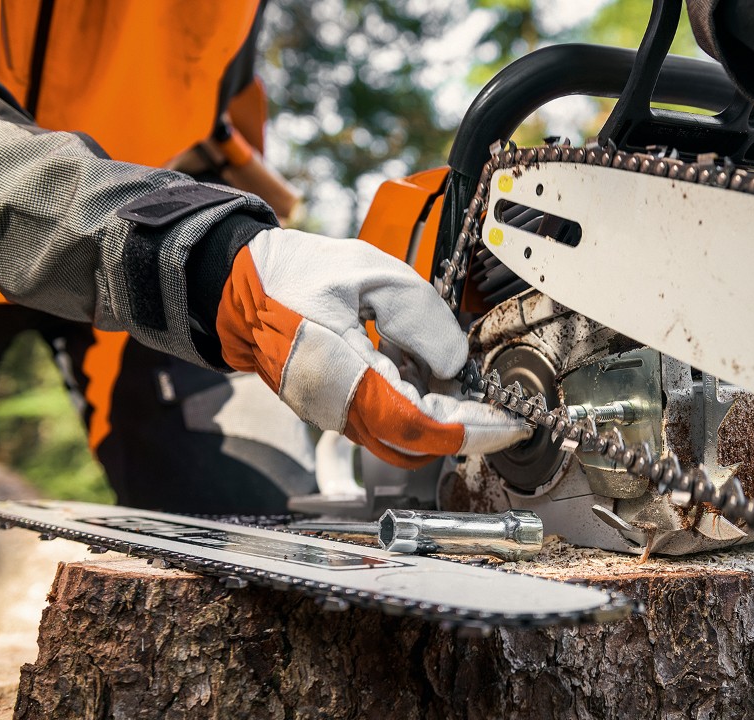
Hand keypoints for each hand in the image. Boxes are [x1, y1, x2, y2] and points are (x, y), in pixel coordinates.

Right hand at [216, 228, 530, 467]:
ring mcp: (336, 415)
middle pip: (418, 442)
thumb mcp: (371, 273)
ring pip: (407, 438)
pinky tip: (428, 369)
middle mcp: (337, 406)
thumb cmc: (301, 275)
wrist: (243, 288)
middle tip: (506, 407)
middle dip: (469, 428)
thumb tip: (456, 365)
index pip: (417, 423)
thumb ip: (420, 315)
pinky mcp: (339, 413)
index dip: (470, 429)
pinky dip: (422, 404)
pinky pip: (390, 422)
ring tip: (467, 379)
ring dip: (446, 416)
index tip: (510, 422)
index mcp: (340, 369)